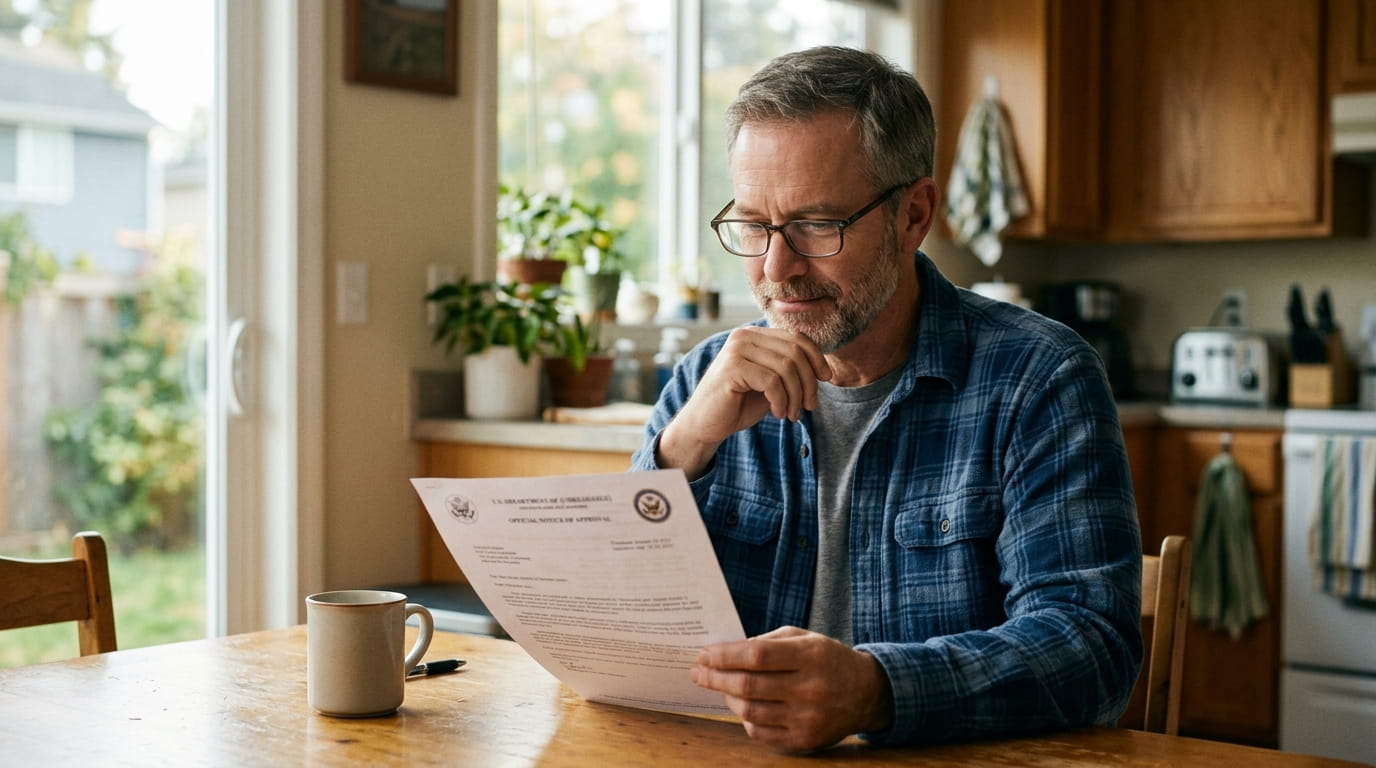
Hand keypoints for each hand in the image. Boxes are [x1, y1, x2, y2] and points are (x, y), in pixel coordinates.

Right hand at [658, 327, 830, 477]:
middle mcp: (744, 336)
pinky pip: (772, 382)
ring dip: (796, 395)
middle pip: (795, 352)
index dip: (817, 358)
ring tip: (792, 414)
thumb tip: (824, 369)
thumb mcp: (770, 384)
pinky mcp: (732, 367)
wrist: (704, 425)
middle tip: (810, 406)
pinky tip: (778, 414)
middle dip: (809, 382)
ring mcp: (736, 349)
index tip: (826, 380)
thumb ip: (790, 370)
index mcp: (754, 335)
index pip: (797, 338)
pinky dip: (781, 401)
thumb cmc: (738, 405)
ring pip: (786, 367)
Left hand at [690, 626, 892, 752]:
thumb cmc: (828, 660)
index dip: (724, 655)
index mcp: (810, 656)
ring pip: (750, 710)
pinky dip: (745, 718)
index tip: (704, 654)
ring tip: (720, 686)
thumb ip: (767, 641)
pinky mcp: (804, 741)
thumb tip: (725, 652)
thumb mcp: (804, 638)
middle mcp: (810, 689)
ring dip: (727, 697)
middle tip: (698, 672)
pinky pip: (760, 733)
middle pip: (748, 685)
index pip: (756, 655)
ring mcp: (807, 718)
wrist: (866, 693)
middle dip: (715, 677)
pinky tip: (742, 705)